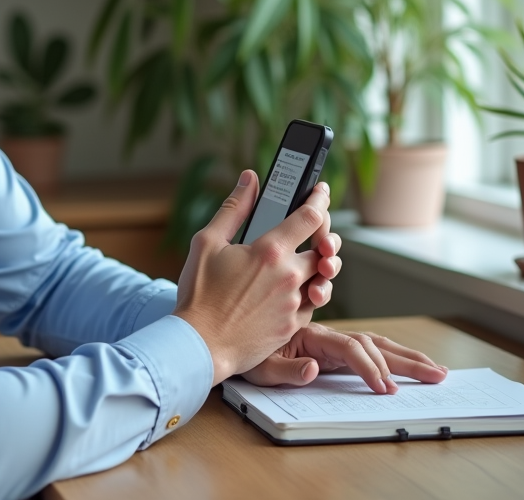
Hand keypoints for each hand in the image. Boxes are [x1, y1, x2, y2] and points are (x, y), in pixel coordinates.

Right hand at [173, 170, 332, 383]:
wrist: (200, 344)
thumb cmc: (199, 294)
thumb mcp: (207, 242)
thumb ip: (233, 209)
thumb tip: (249, 180)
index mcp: (270, 251)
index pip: (311, 217)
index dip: (320, 199)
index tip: (321, 191)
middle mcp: (289, 276)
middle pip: (324, 248)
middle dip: (322, 236)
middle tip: (312, 231)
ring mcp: (294, 303)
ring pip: (322, 278)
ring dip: (318, 266)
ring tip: (305, 261)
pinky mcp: (293, 325)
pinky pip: (312, 304)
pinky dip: (307, 292)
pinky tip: (290, 289)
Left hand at [243, 323, 448, 392]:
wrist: (228, 340)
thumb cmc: (243, 355)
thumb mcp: (259, 368)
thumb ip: (286, 370)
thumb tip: (313, 370)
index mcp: (308, 336)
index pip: (348, 349)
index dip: (369, 368)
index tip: (385, 389)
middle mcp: (324, 334)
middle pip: (371, 343)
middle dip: (405, 359)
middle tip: (436, 374)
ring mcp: (329, 340)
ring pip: (375, 343)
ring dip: (406, 356)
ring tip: (436, 370)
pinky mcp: (331, 348)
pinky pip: (367, 349)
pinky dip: (391, 355)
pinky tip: (410, 364)